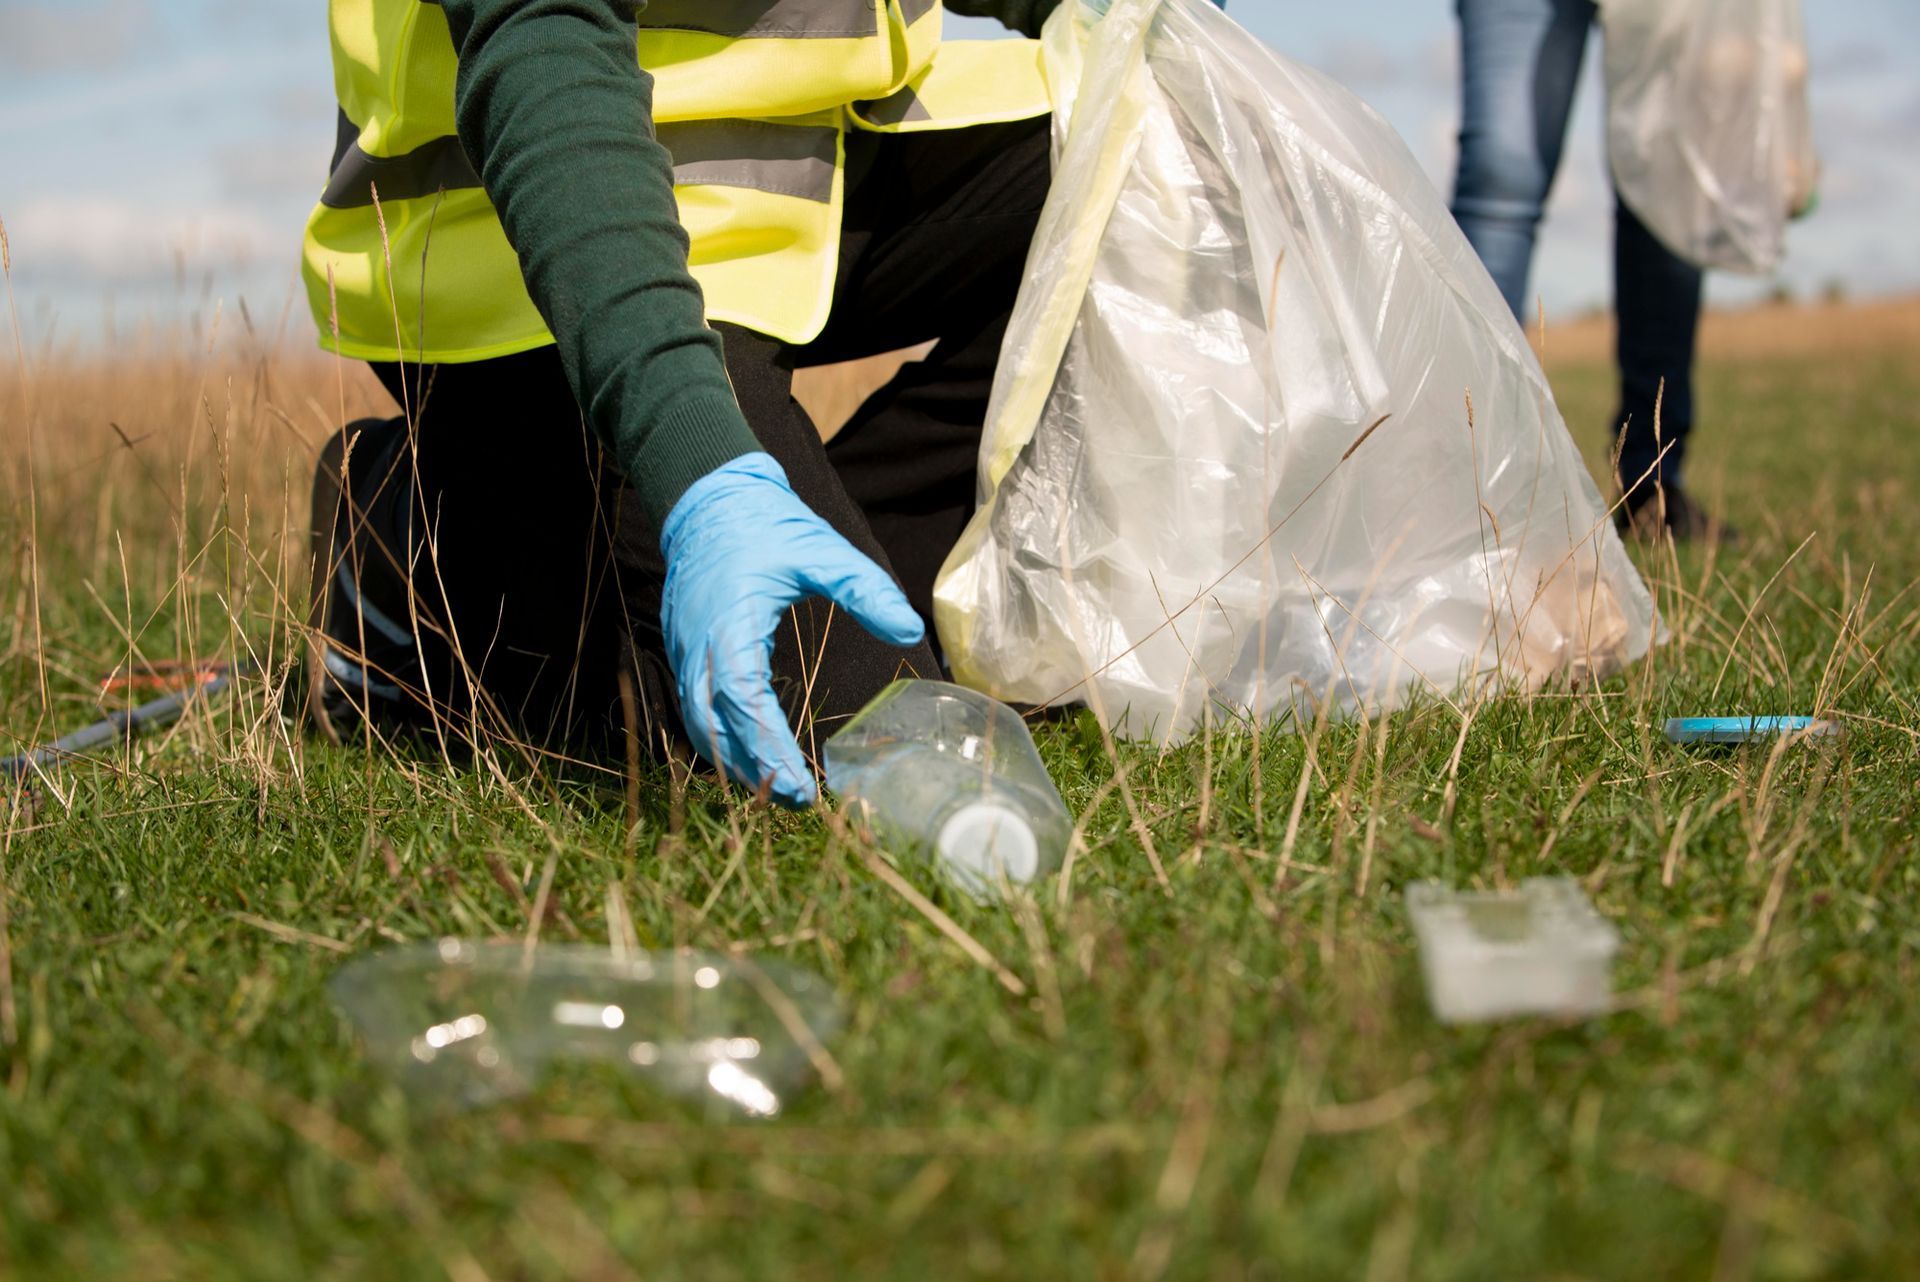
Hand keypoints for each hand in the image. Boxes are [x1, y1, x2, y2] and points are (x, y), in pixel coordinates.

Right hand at [659, 452, 925, 806]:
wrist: (708, 496)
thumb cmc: (764, 522)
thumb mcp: (821, 550)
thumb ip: (865, 590)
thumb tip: (910, 631)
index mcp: (728, 623)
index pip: (743, 701)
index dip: (768, 749)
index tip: (802, 785)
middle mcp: (696, 645)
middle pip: (714, 727)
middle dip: (754, 770)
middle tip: (799, 804)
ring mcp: (683, 650)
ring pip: (699, 724)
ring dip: (734, 761)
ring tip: (779, 791)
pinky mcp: (683, 651)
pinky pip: (695, 708)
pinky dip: (720, 739)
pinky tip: (751, 756)